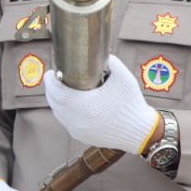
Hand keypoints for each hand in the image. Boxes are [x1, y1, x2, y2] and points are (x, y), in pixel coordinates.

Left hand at [44, 55, 160, 156]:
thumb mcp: (123, 78)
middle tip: (55, 79)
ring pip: (58, 113)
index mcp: (82, 104)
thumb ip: (111, 62)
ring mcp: (77, 130)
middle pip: (54, 102)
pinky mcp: (81, 136)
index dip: (50, 80)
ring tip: (62, 90)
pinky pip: (66, 122)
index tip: (51, 72)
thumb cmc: (131, 103)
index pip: (55, 91)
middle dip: (51, 89)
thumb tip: (101, 54)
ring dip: (57, 101)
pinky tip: (70, 105)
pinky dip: (65, 113)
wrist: (140, 132)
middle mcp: (76, 119)